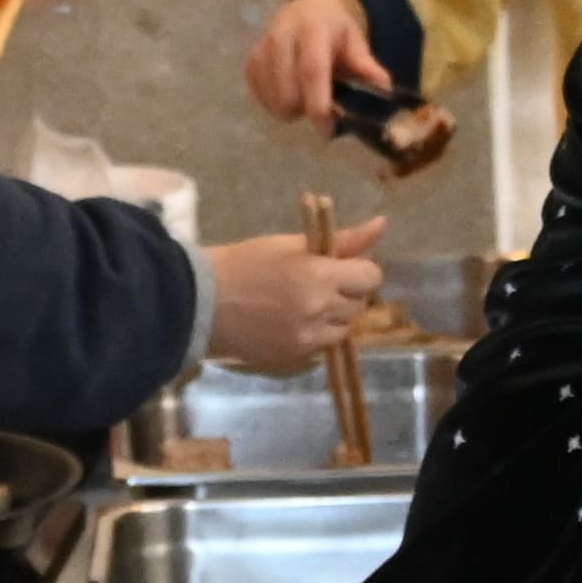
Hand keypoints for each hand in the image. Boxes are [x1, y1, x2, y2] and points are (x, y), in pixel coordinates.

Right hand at [205, 219, 387, 367]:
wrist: (200, 302)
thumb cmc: (243, 263)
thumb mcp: (291, 244)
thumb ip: (340, 239)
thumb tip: (381, 224)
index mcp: (319, 276)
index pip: (371, 276)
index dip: (359, 270)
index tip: (340, 266)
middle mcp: (319, 310)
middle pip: (360, 304)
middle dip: (347, 292)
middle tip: (318, 283)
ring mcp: (308, 339)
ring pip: (344, 328)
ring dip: (334, 316)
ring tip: (305, 304)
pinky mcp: (296, 358)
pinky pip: (323, 345)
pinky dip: (316, 333)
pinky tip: (291, 322)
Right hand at [246, 0, 395, 130]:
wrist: (308, 9)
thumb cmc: (336, 31)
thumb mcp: (356, 42)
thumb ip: (366, 65)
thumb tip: (384, 88)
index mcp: (312, 29)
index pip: (311, 71)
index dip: (318, 104)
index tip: (328, 129)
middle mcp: (281, 36)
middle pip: (288, 92)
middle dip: (306, 110)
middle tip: (323, 106)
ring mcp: (262, 49)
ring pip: (272, 99)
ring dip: (291, 109)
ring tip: (306, 94)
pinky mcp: (250, 62)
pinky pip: (260, 96)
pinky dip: (275, 103)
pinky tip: (290, 92)